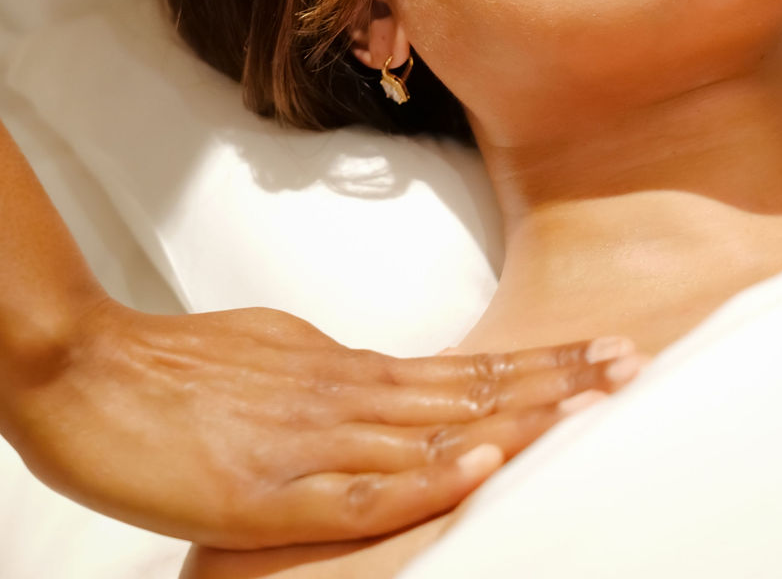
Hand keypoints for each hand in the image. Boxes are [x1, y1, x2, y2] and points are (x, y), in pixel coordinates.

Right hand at [5, 298, 639, 548]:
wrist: (86, 371)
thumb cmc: (175, 370)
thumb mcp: (277, 358)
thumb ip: (339, 378)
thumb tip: (391, 385)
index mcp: (348, 370)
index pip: (467, 368)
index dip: (538, 364)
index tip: (602, 354)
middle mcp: (348, 396)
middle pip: (472, 388)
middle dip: (558, 380)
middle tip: (634, 363)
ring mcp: (313, 436)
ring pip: (439, 426)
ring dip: (522, 415)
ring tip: (594, 401)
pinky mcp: (269, 486)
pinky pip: (363, 488)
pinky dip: (428, 477)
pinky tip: (482, 462)